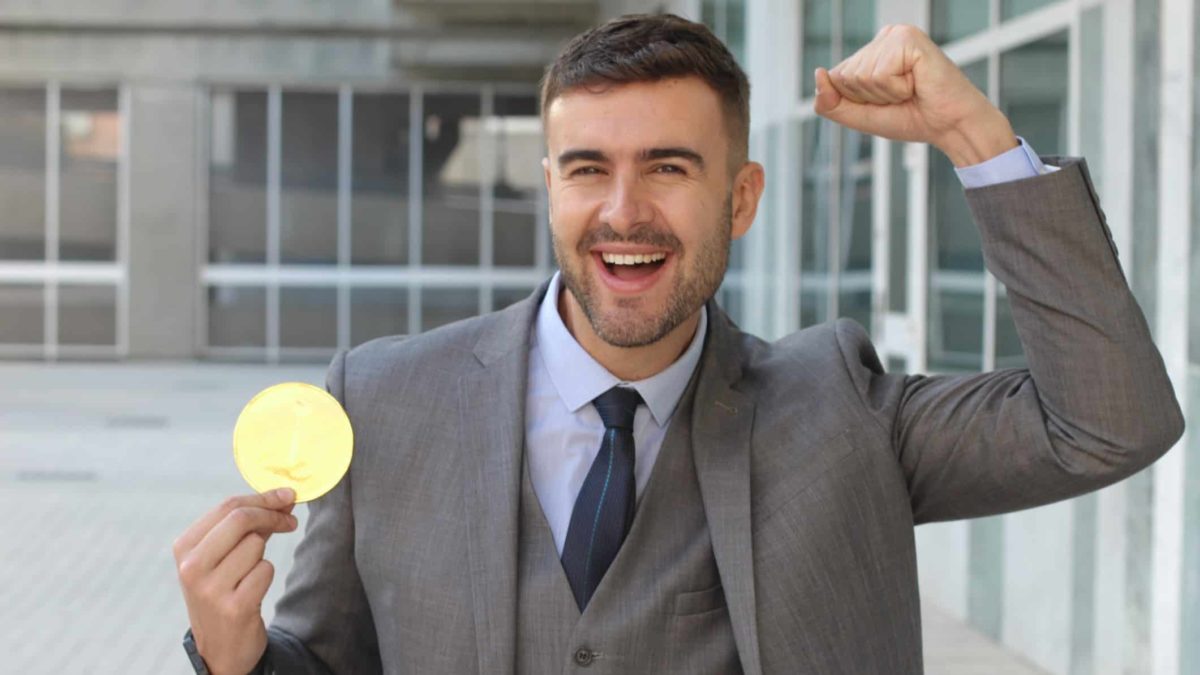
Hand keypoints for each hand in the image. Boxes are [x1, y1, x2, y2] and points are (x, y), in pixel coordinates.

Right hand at [173, 488, 298, 674]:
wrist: (220, 647)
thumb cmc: (223, 591)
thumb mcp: (221, 558)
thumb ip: (247, 526)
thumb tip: (284, 497)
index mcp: (184, 548)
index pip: (227, 507)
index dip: (263, 497)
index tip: (287, 496)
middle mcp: (192, 567)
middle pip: (241, 519)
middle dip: (272, 514)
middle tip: (290, 519)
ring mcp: (211, 588)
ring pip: (256, 545)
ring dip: (262, 555)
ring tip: (249, 574)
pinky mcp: (234, 607)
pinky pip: (266, 570)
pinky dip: (266, 576)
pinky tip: (252, 592)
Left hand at [813, 24, 1017, 166]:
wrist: (949, 126)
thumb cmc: (911, 118)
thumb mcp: (861, 116)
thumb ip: (831, 102)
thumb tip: (818, 74)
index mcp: (871, 52)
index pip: (836, 78)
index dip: (857, 100)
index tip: (887, 101)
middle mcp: (882, 38)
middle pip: (845, 76)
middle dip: (870, 97)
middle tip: (902, 96)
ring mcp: (895, 35)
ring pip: (861, 75)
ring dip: (885, 94)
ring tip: (910, 89)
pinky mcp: (908, 38)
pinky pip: (879, 74)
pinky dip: (897, 88)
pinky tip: (917, 82)